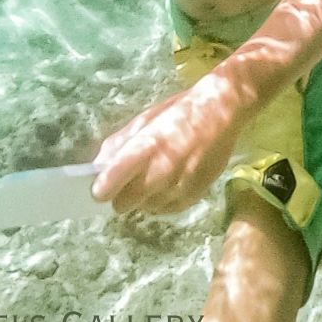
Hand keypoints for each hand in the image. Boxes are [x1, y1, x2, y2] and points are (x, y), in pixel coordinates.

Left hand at [90, 76, 244, 215]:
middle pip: (124, 204)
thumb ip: (120, 143)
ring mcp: (178, 188)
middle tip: (129, 180)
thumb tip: (98, 165)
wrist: (222, 111)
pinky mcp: (193, 198)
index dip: (102, 189)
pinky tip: (169, 181)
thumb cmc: (181, 111)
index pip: (111, 182)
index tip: (98, 189)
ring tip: (155, 175)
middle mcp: (161, 172)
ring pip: (144, 209)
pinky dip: (161, 201)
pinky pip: (164, 211)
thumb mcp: (147, 119)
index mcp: (146, 147)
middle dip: (121, 195)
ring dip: (144, 198)